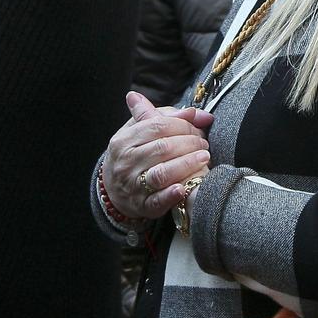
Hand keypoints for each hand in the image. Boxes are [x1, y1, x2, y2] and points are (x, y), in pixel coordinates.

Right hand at [103, 91, 212, 219]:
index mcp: (124, 140)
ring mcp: (132, 185)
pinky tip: (183, 188)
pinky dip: (171, 196)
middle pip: (163, 148)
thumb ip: (167, 117)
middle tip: (204, 144)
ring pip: (161, 173)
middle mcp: (126, 162)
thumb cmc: (134, 153)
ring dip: (187, 164)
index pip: (157, 126)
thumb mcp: (141, 131)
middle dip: (189, 143)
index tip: (197, 128)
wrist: (113, 189)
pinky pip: (157, 201)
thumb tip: (194, 111)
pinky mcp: (142, 205)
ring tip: (204, 158)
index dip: (182, 125)